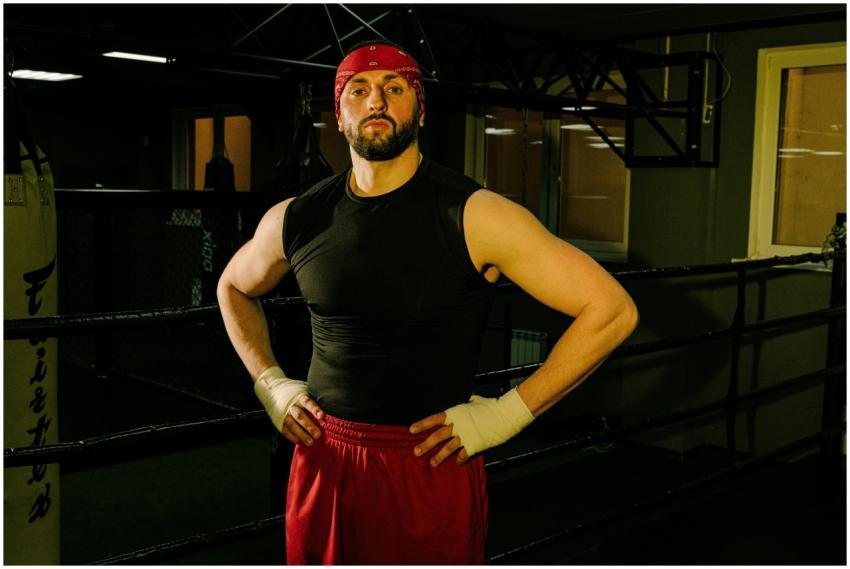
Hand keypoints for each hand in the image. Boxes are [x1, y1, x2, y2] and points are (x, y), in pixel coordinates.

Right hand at [253, 366, 324, 445]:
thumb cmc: (294, 392)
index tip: (321, 416)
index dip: (314, 409)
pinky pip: (285, 430)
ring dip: (301, 435)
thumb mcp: (303, 389)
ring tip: (310, 442)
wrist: (273, 390)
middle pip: (300, 416)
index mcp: (299, 396)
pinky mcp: (278, 420)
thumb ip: (313, 397)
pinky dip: (292, 437)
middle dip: (309, 426)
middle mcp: (291, 405)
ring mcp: (283, 413)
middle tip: (318, 435)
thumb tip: (330, 404)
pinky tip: (300, 442)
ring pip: (292, 425)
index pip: (307, 402)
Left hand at [411, 389, 534, 465]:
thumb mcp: (477, 400)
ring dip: (439, 456)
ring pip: (448, 448)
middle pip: (438, 436)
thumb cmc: (492, 405)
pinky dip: (459, 460)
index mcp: (456, 412)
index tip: (411, 430)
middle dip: (425, 445)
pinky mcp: (475, 445)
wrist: (506, 414)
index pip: (435, 419)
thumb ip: (469, 402)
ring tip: (432, 463)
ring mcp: (466, 436)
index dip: (422, 424)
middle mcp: (458, 425)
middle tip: (416, 452)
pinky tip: (457, 463)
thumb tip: (469, 399)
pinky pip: (464, 455)